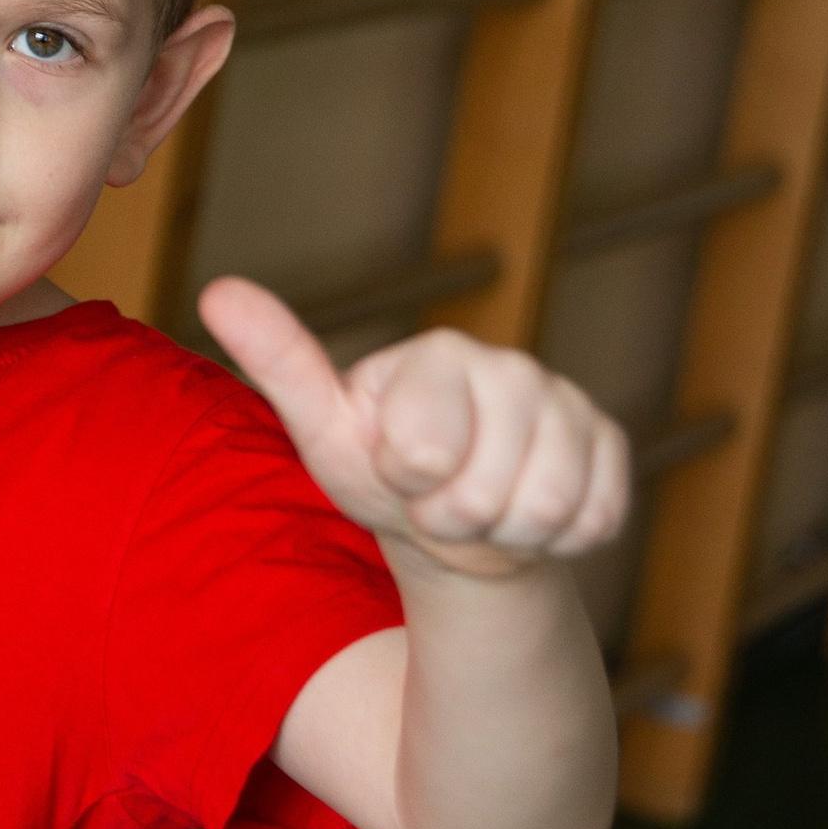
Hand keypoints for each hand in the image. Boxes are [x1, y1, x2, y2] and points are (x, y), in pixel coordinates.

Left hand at [196, 276, 628, 578]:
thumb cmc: (382, 475)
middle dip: (456, 518)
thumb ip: (280, 361)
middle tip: (442, 502)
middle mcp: (512, 365)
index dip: (408, 484)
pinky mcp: (611, 446)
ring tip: (485, 511)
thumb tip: (215, 288)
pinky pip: (596, 517)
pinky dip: (556, 540)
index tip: (399, 473)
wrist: (461, 529)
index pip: (423, 448)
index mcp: (438, 354)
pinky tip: (532, 519)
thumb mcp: (325, 430)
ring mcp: (570, 403)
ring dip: (506, 532)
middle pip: (489, 488)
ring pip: (548, 505)